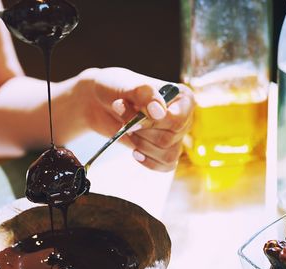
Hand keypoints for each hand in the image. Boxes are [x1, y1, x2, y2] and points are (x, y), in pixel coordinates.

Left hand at [78, 68, 193, 171]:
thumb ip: (144, 95)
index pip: (177, 119)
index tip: (134, 121)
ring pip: (167, 155)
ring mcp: (176, 136)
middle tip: (125, 120)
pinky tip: (135, 152)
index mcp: (182, 97)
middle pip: (168, 139)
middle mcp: (184, 117)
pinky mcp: (164, 150)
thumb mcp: (126, 86)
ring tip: (128, 131)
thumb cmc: (115, 89)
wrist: (101, 103)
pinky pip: (165, 166)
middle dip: (141, 133)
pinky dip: (148, 161)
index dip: (153, 124)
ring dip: (142, 145)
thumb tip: (159, 111)